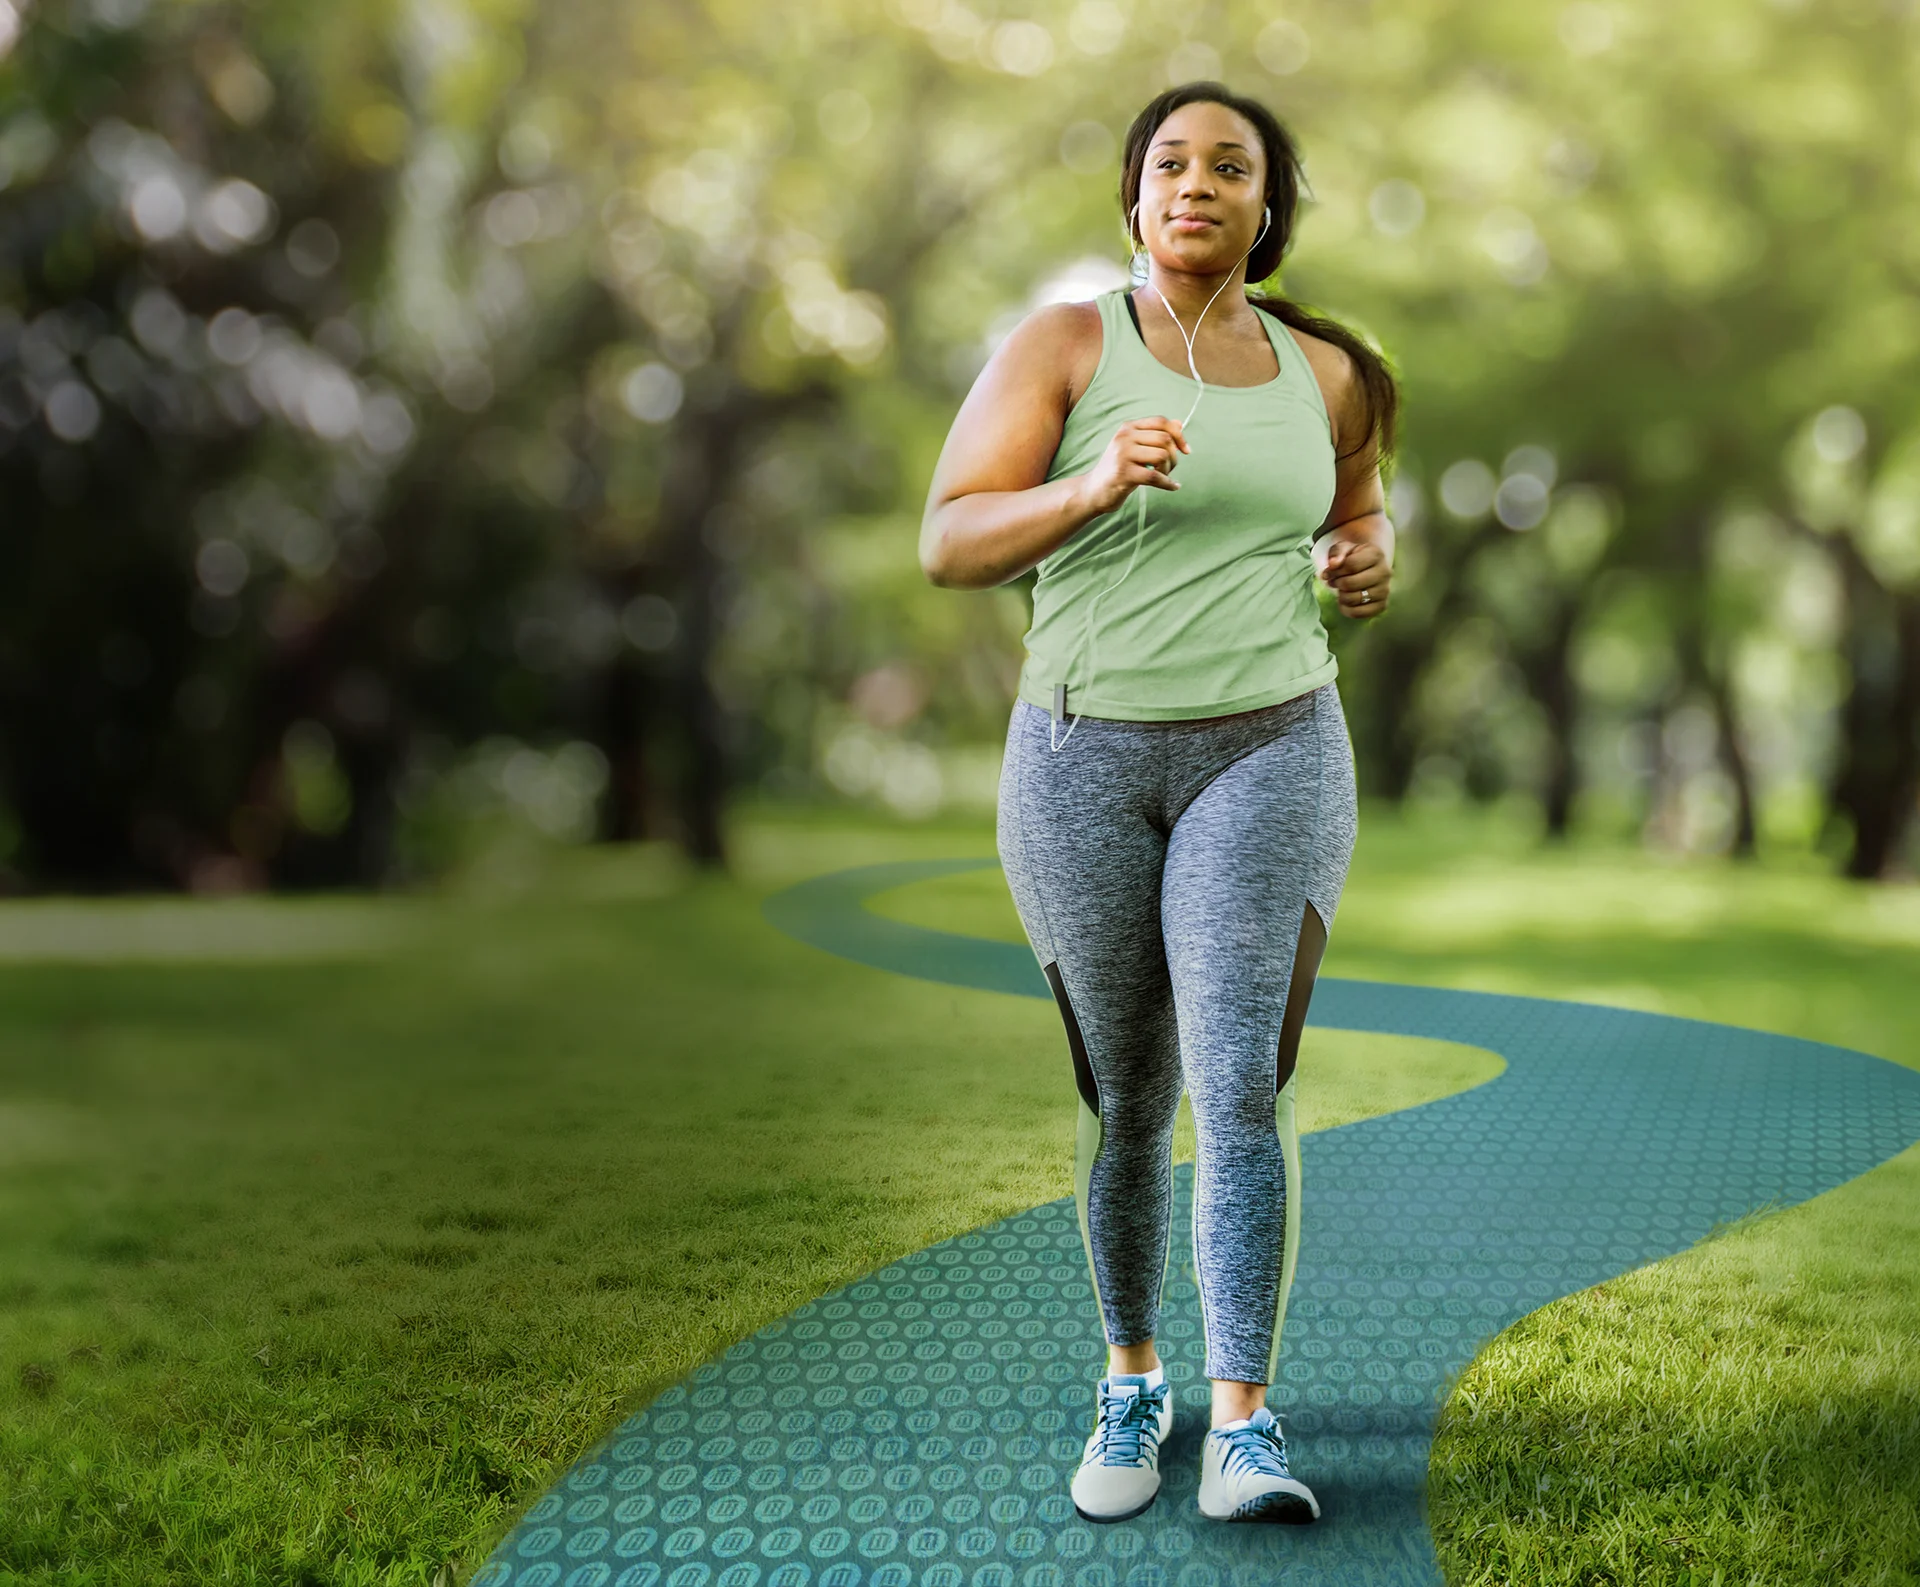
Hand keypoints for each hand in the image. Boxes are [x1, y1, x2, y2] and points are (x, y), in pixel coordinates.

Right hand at [1075, 417, 1190, 517]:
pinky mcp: (1124, 473)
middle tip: (1169, 469)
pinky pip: (1155, 476)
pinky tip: (1173, 487)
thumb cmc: (1119, 469)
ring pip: (1162, 456)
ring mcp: (1123, 454)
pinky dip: (1168, 483)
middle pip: (1165, 439)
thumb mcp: (1136, 448)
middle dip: (1174, 456)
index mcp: (1128, 427)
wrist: (1094, 490)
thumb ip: (1156, 435)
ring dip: (1169, 470)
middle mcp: (1124, 437)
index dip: (1179, 435)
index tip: (1186, 450)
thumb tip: (1180, 423)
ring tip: (1164, 477)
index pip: (1161, 422)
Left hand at [1319, 536, 1389, 617]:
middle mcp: (1385, 572)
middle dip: (1337, 583)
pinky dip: (1346, 609)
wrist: (1367, 568)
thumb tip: (1333, 564)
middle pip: (1351, 583)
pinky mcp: (1382, 605)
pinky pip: (1359, 613)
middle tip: (1335, 582)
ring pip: (1354, 599)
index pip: (1351, 565)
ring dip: (1341, 596)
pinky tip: (1345, 601)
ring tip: (1341, 590)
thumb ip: (1337, 553)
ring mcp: (1385, 590)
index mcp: (1376, 554)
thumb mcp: (1343, 549)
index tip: (1329, 572)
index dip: (1334, 570)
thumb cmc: (1352, 557)